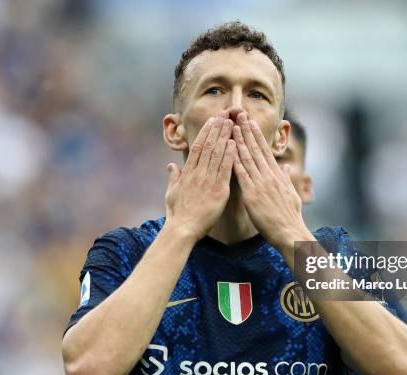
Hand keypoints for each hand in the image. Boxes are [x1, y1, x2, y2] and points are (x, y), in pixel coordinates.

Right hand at [165, 111, 235, 239]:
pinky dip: (230, 156)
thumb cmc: (177, 214)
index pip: (198, 146)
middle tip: (225, 114)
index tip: (213, 120)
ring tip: (232, 122)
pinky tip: (235, 144)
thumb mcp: (171, 193)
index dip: (206, 131)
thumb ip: (173, 177)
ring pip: (217, 154)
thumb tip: (171, 165)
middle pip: (208, 145)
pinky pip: (225, 169)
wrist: (182, 229)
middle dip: (217, 128)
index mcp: (188, 173)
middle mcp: (198, 173)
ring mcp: (208, 181)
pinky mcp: (218, 190)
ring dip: (225, 136)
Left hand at [232, 112, 309, 248]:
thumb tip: (287, 167)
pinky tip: (229, 150)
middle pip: (256, 149)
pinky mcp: (252, 195)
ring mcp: (260, 184)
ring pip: (248, 158)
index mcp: (277, 176)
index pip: (265, 150)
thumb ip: (287, 179)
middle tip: (239, 114)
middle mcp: (269, 176)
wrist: (290, 233)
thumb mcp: (291, 194)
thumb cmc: (290, 217)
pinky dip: (235, 161)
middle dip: (247, 131)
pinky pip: (242, 175)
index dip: (256, 135)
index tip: (250, 122)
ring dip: (239, 140)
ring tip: (232, 126)